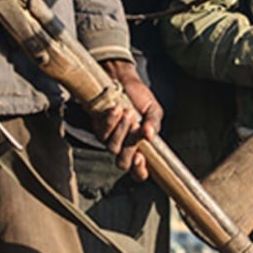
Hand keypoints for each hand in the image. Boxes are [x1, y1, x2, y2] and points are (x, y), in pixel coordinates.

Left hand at [101, 60, 160, 179]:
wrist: (123, 80)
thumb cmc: (139, 98)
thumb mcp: (153, 110)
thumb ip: (154, 124)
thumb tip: (150, 136)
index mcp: (140, 148)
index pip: (139, 172)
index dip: (139, 171)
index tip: (141, 157)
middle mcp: (124, 148)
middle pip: (123, 163)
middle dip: (130, 145)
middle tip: (137, 124)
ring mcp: (110, 140)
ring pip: (112, 147)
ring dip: (121, 130)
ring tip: (128, 111)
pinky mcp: (99, 129)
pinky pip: (103, 133)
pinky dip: (111, 121)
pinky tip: (116, 109)